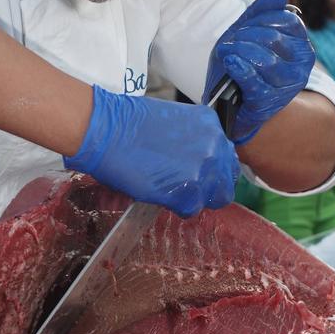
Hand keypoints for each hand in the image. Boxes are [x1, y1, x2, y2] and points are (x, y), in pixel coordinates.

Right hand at [64, 85, 239, 216]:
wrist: (108, 130)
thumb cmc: (129, 125)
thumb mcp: (174, 123)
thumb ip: (194, 142)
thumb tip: (197, 164)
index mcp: (212, 125)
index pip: (226, 159)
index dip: (212, 172)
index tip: (199, 176)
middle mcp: (215, 147)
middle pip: (225, 183)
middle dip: (207, 189)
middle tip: (185, 188)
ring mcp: (203, 171)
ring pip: (210, 200)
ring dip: (192, 199)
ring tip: (168, 190)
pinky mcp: (186, 192)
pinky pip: (189, 210)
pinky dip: (175, 206)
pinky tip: (158, 193)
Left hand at [203, 0, 314, 143]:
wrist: (230, 104)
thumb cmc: (242, 65)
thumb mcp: (248, 34)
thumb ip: (261, 12)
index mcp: (301, 45)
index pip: (287, 20)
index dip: (261, 19)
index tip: (242, 26)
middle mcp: (302, 66)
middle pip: (274, 39)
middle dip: (246, 36)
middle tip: (231, 42)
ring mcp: (287, 86)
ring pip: (266, 60)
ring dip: (240, 52)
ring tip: (227, 53)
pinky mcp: (269, 102)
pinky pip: (254, 81)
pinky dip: (239, 68)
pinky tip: (230, 62)